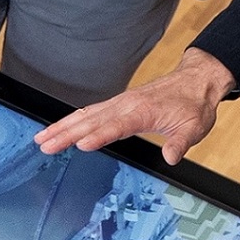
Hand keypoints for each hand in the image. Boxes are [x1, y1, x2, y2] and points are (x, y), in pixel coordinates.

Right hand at [36, 47, 233, 161]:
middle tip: (44, 145)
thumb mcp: (194, 128)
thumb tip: (170, 157)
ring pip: (85, 115)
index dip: (98, 136)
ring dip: (62, 126)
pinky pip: (91, 112)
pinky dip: (73, 120)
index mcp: (142, 111)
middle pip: (91, 121)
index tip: (80, 145)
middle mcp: (125, 105)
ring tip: (42, 139)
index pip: (115, 127)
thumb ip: (180, 143)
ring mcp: (119, 103)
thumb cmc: (194, 105)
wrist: (196, 82)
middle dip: (66, 133)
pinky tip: (61, 128)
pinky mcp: (118, 104)